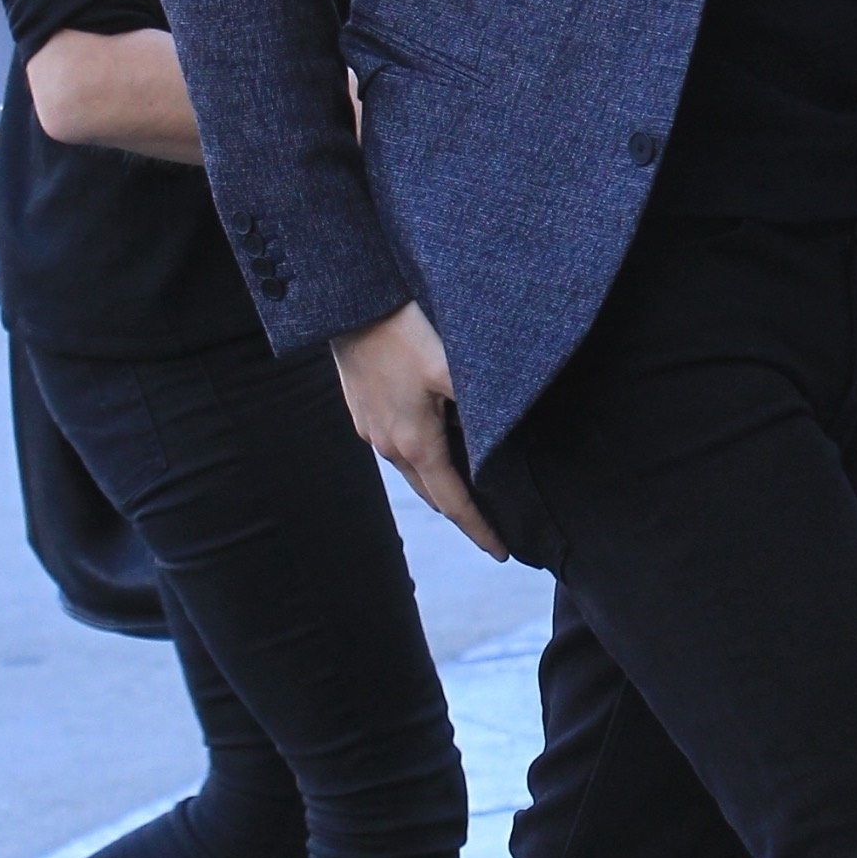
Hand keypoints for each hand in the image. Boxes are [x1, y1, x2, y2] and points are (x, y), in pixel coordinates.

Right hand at [331, 302, 509, 557]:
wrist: (350, 304)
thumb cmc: (405, 332)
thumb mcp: (454, 368)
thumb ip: (482, 405)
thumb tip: (505, 433)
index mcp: (416, 444)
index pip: (455, 504)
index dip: (480, 531)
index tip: (503, 553)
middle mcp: (389, 446)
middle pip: (432, 494)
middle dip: (462, 513)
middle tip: (491, 525)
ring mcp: (371, 430)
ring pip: (413, 470)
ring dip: (440, 483)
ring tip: (468, 486)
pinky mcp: (362, 411)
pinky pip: (396, 446)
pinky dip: (421, 458)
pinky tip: (436, 443)